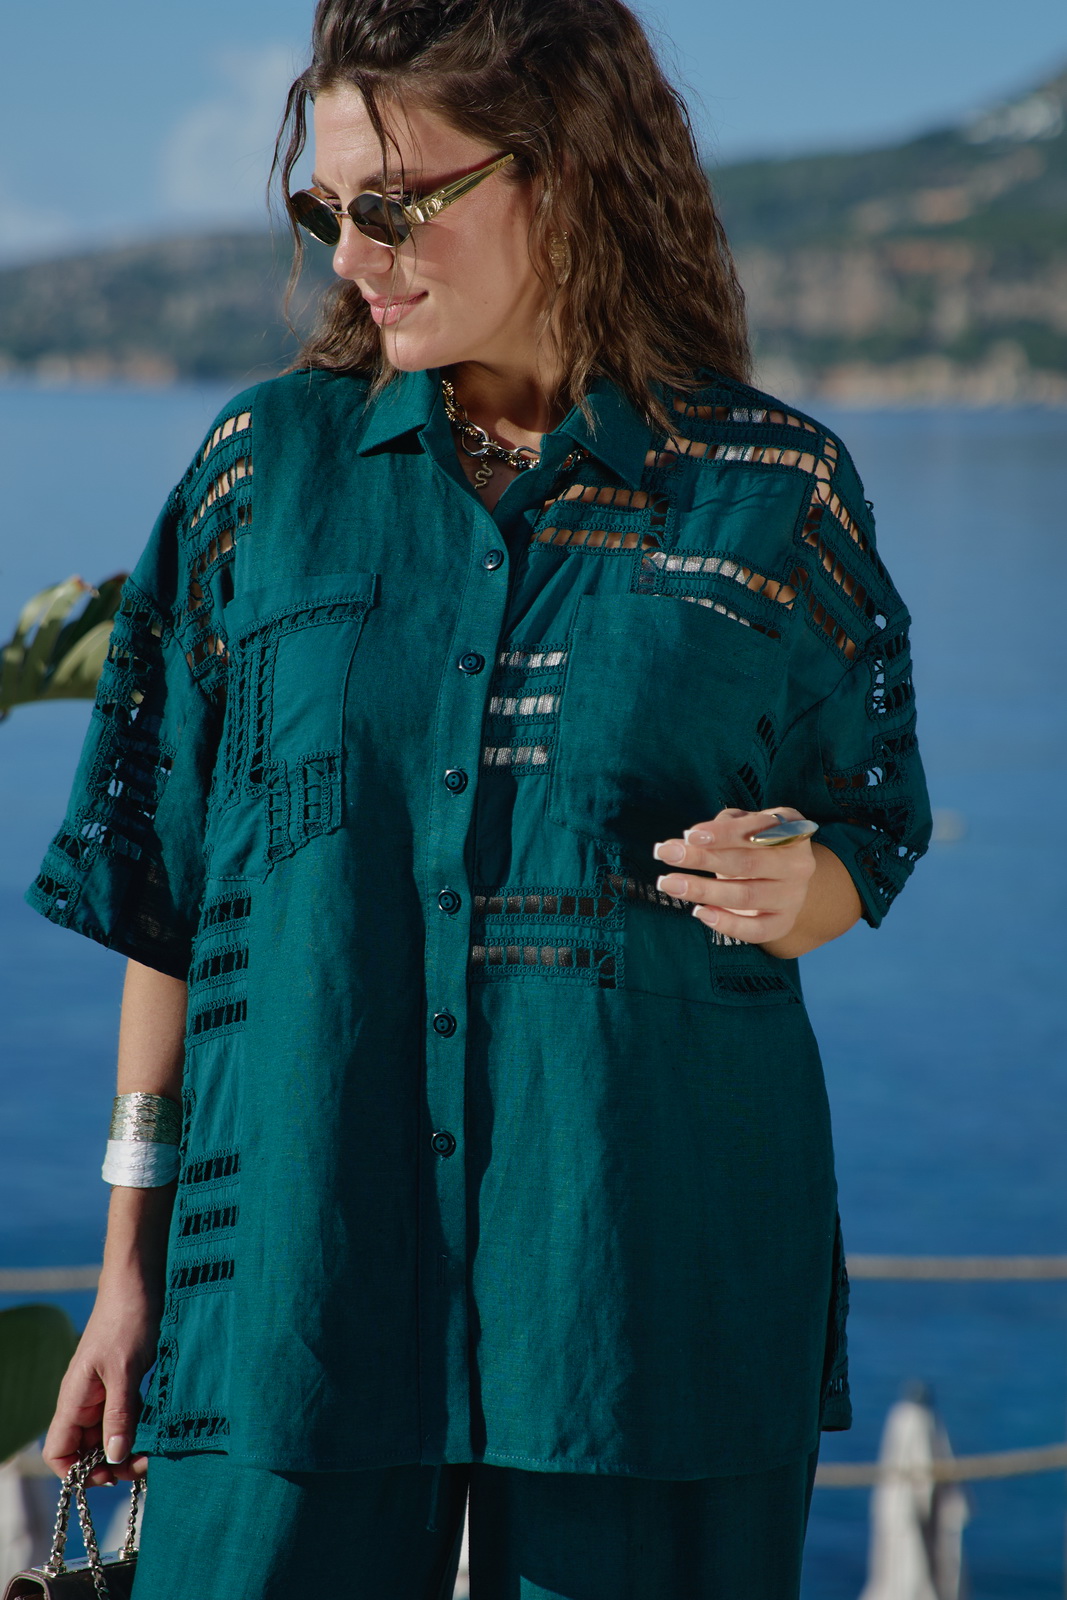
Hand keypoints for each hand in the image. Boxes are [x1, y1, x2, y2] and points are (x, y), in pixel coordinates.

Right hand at [43, 1271, 160, 1485]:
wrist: (140, 1279)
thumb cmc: (128, 1318)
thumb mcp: (126, 1370)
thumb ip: (119, 1415)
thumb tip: (114, 1459)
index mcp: (74, 1398)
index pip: (59, 1452)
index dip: (78, 1472)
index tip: (111, 1476)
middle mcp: (85, 1399)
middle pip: (87, 1449)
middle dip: (112, 1463)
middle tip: (145, 1463)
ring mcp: (105, 1391)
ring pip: (109, 1434)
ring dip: (129, 1445)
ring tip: (155, 1450)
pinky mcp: (125, 1381)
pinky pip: (126, 1415)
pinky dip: (139, 1426)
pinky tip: (159, 1428)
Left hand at [652, 806, 816, 946]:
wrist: (785, 877)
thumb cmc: (756, 843)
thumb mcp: (745, 824)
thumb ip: (721, 827)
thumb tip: (687, 841)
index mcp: (790, 831)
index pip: (754, 831)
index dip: (722, 833)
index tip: (690, 835)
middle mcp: (798, 865)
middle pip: (746, 864)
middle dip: (703, 859)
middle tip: (667, 853)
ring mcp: (793, 897)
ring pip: (746, 897)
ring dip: (703, 890)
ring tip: (669, 883)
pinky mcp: (784, 923)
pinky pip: (755, 930)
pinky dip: (726, 924)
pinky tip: (699, 912)